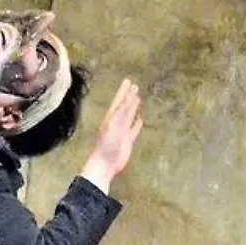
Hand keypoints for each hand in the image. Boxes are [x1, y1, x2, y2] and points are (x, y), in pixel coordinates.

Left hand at [80, 78, 143, 193]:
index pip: (119, 101)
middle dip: (129, 96)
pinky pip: (133, 130)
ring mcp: (122, 132)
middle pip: (124, 106)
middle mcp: (116, 123)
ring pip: (129, 117)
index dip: (124, 91)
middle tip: (135, 85)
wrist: (105, 163)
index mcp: (110, 118)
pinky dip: (136, 124)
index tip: (128, 81)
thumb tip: (128, 98)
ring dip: (133, 108)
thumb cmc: (107, 145)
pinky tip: (140, 119)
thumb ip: (121, 112)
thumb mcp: (114, 125)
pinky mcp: (127, 141)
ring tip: (138, 98)